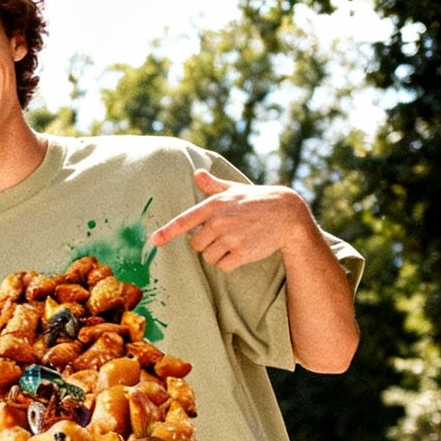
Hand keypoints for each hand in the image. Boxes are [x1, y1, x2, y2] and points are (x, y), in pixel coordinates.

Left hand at [149, 168, 312, 271]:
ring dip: (218, 255)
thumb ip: (213, 186)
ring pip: (209, 257)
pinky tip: (242, 251)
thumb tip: (196, 173)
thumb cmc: (257, 201)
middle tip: (224, 236)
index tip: (154, 241)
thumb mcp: (234, 189)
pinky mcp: (242, 252)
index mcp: (214, 205)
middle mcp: (219, 221)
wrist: (286, 214)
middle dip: (206, 244)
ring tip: (235, 242)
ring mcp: (230, 237)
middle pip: (196, 245)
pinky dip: (230, 263)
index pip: (185, 220)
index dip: (167, 232)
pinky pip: (223, 266)